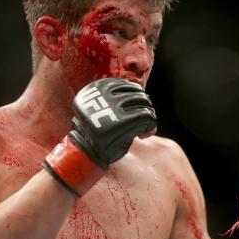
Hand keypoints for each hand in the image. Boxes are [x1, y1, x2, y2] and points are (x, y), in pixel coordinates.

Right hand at [43, 78, 156, 196]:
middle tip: (142, 122)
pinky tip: (143, 135)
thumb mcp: (101, 107)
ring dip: (148, 115)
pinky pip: (147, 116)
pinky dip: (151, 126)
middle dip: (145, 106)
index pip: (127, 85)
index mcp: (96, 88)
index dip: (136, 97)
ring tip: (143, 128)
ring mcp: (113, 107)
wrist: (87, 153)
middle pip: (138, 93)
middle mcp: (104, 94)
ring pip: (144, 103)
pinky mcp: (123, 121)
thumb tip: (141, 91)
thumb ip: (117, 98)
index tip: (133, 112)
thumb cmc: (98, 131)